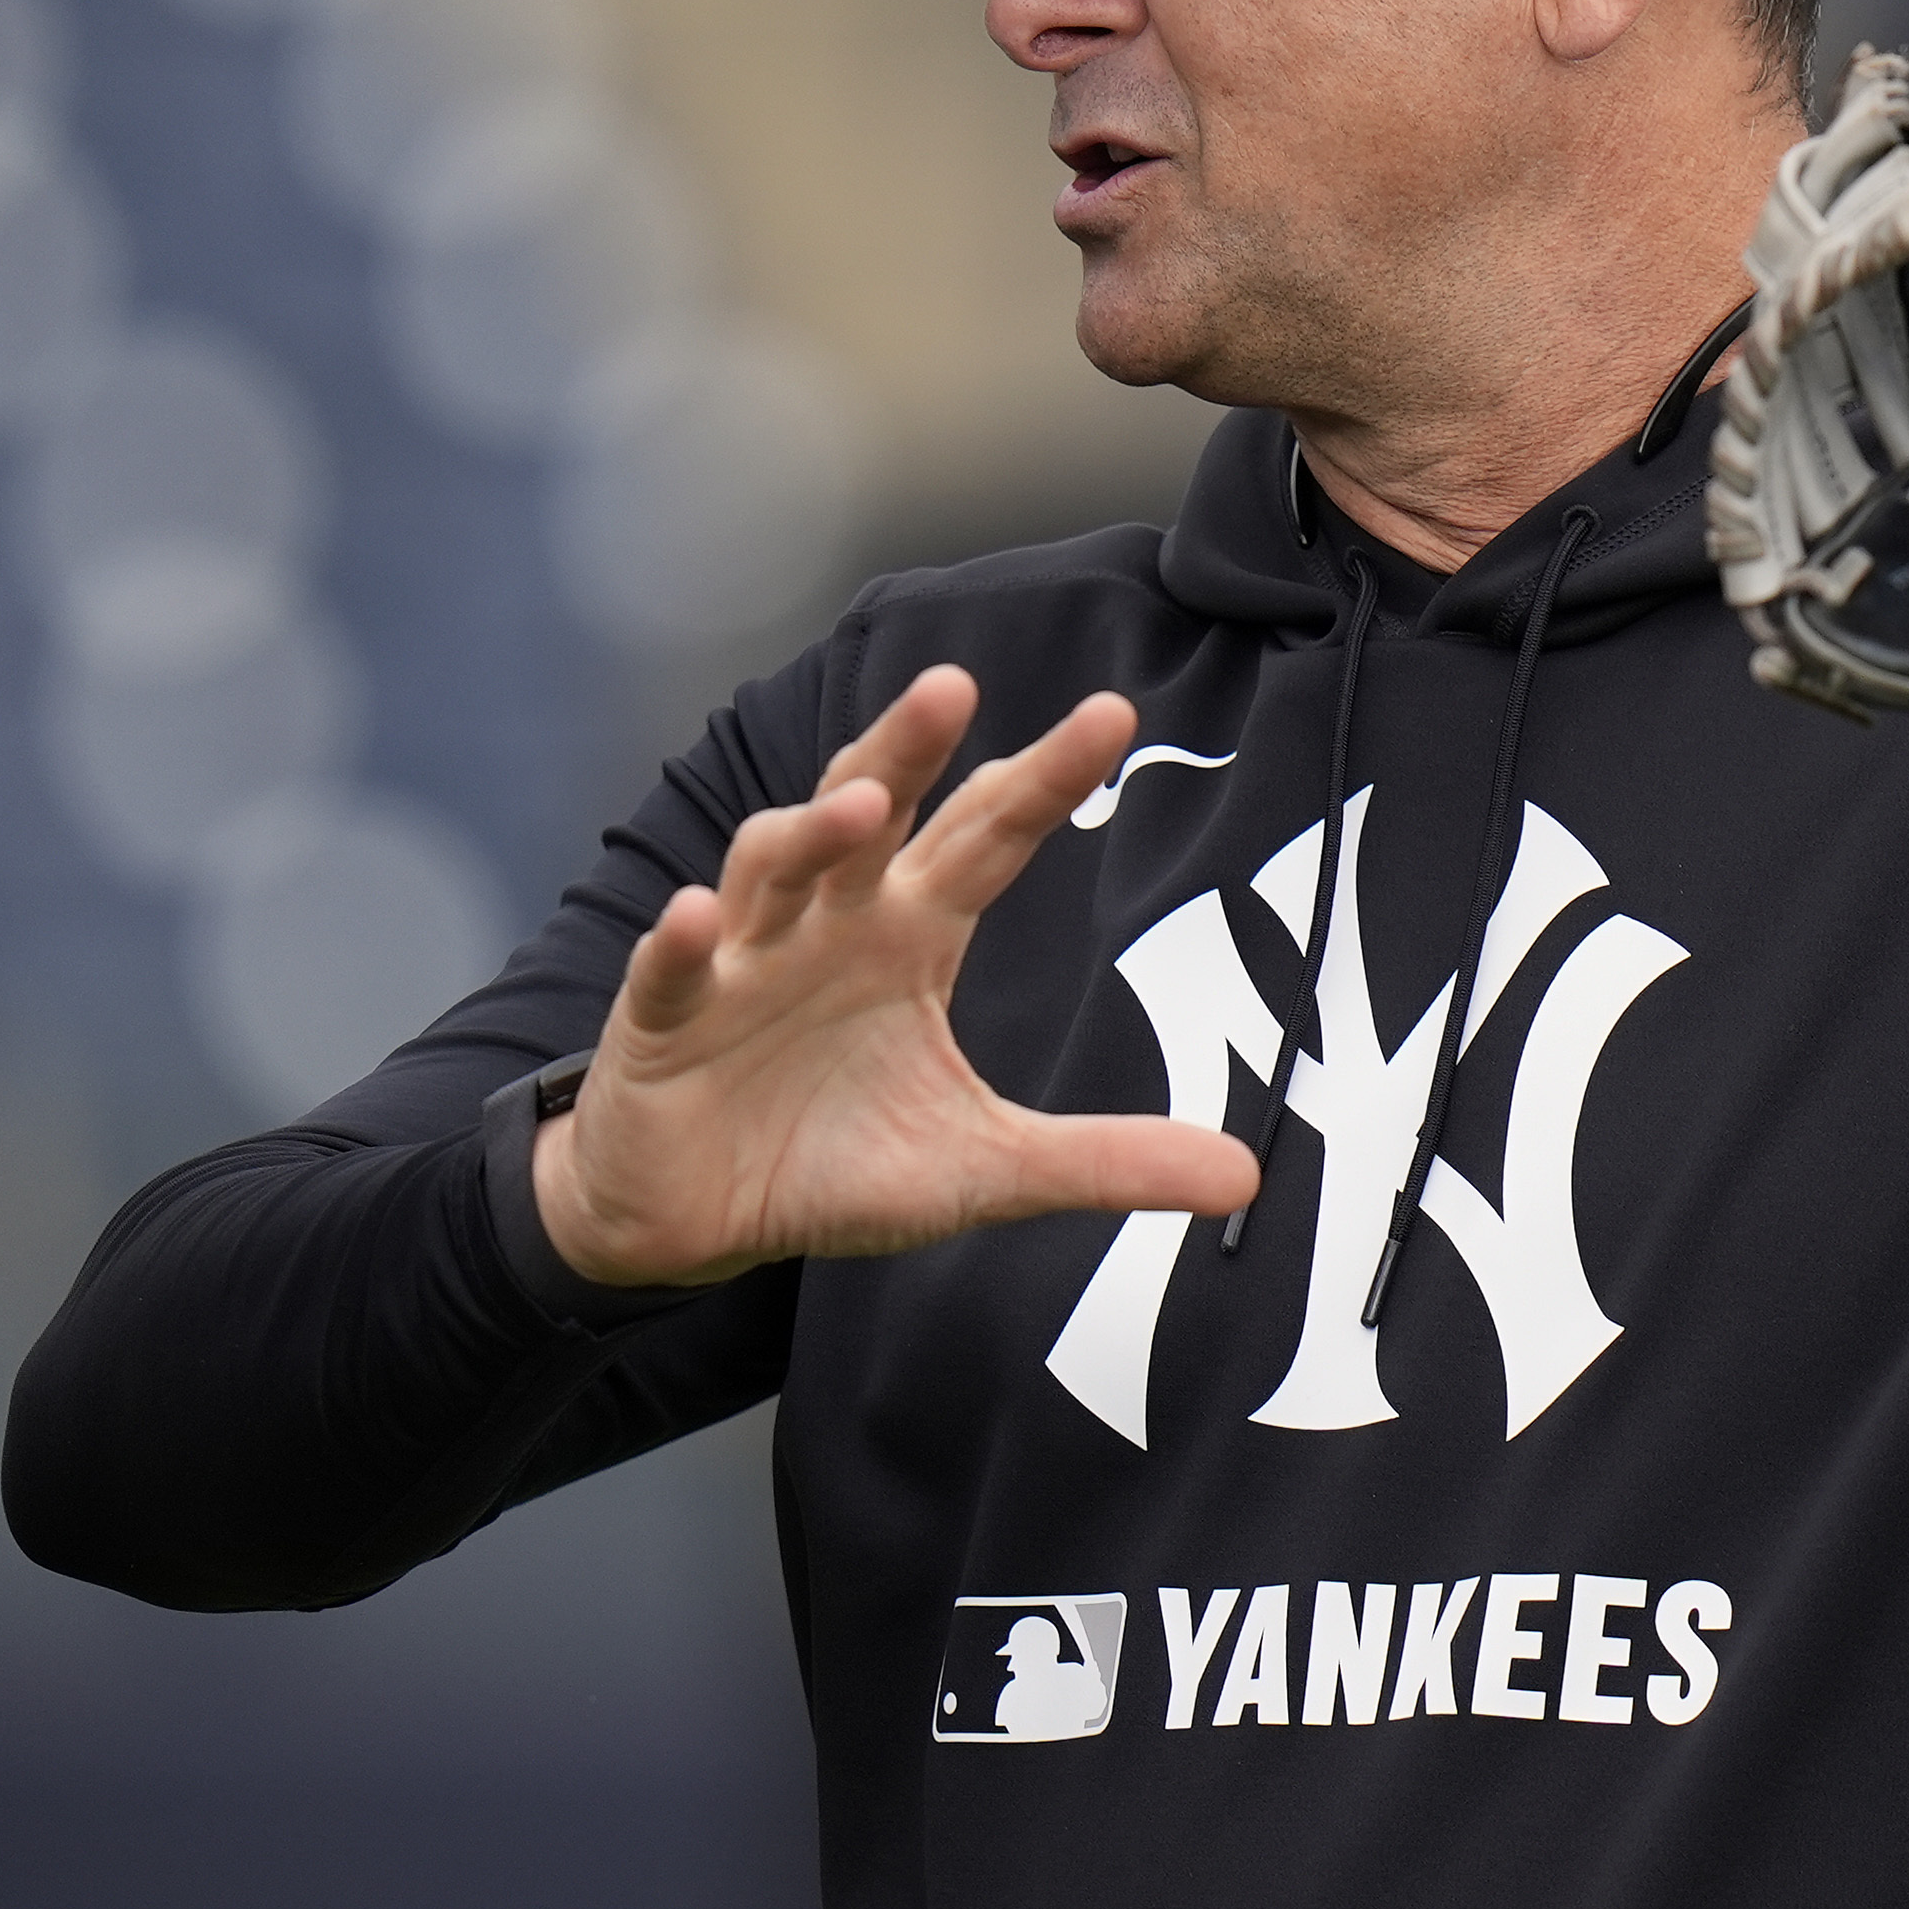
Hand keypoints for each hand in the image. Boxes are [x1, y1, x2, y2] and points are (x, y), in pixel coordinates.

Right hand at [531, 666, 1258, 1286]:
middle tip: (954, 685)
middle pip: (873, 810)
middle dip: (909, 748)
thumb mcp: (983, 1167)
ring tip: (862, 805)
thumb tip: (1247, 1176)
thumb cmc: (834, 1162)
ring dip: (811, 831)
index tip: (1113, 711)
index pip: (988, 836)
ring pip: (773, 868)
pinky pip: (671, 971)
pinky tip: (702, 917)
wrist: (694, 1222)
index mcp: (911, 935)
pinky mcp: (661, 1022)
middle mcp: (829, 922)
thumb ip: (1104, 1158)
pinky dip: (684, 942)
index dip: (1043, 777)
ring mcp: (741, 962)